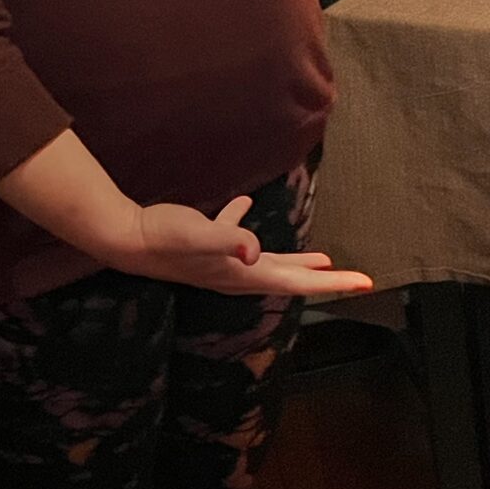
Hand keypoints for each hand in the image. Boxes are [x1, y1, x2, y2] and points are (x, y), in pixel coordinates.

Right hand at [111, 194, 373, 298]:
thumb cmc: (164, 238)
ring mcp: (223, 263)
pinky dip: (246, 226)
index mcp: (245, 275)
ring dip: (297, 262)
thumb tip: (254, 250)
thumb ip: (228, 239)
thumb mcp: (200, 235)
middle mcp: (238, 275)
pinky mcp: (208, 246)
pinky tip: (246, 204)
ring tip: (323, 259)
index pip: (298, 283)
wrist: (124, 239)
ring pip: (270, 264)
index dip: (333, 284)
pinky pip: (236, 236)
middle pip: (293, 279)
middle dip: (326, 280)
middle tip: (358, 281)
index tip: (365, 283)